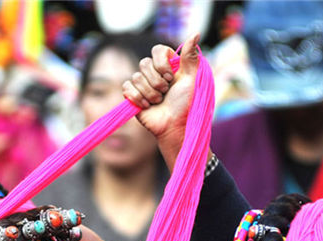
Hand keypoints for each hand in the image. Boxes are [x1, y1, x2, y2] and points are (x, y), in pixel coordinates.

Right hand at [123, 33, 200, 166]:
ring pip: (136, 77)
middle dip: (157, 81)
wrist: (176, 127)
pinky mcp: (133, 96)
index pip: (157, 50)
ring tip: (159, 102)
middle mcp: (155, 73)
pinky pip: (127, 88)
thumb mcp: (192, 79)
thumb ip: (190, 57)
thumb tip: (195, 32)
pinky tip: (148, 106)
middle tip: (166, 93)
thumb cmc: (187, 105)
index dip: (161, 63)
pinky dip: (138, 98)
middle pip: (144, 63)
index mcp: (168, 66)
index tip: (170, 76)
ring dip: (150, 92)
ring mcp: (143, 84)